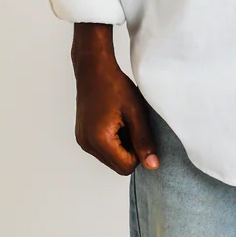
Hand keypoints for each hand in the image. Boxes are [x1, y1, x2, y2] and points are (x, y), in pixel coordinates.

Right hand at [71, 23, 159, 174]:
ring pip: (110, 158)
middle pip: (117, 165)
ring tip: (123, 120)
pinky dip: (112, 140)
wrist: (94, 69)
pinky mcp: (82, 136)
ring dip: (121, 145)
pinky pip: (102, 149)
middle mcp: (87, 144)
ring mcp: (83, 141)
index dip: (139, 153)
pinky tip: (115, 120)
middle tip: (133, 124)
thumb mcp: (136, 112)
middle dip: (130, 150)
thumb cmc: (115, 86)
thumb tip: (153, 165)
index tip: (141, 132)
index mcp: (100, 140)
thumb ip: (144, 140)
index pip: (126, 167)